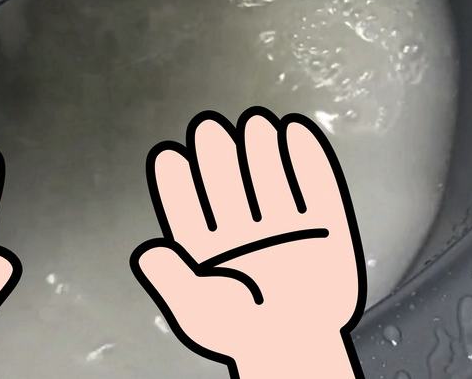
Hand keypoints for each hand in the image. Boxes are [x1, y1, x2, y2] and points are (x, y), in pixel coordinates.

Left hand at [131, 109, 365, 378]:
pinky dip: (307, 160)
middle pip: (228, 183)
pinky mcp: (323, 223)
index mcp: (212, 246)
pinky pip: (315, 186)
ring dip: (262, 151)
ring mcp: (283, 223)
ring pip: (269, 178)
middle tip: (209, 127)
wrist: (298, 346)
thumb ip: (174, 282)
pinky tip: (295, 134)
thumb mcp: (199, 312)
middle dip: (218, 155)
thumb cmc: (245, 332)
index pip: (191, 205)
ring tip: (254, 125)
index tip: (169, 155)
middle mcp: (245, 229)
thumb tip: (148, 255)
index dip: (179, 180)